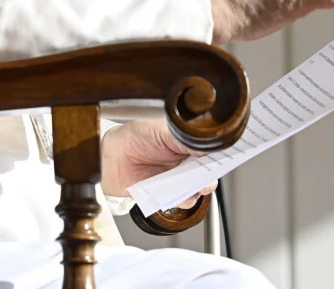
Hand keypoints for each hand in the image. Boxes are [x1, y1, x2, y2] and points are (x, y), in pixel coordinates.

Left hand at [101, 120, 215, 209]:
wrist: (111, 157)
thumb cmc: (134, 138)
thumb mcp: (162, 132)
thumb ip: (186, 140)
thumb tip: (208, 145)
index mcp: (187, 143)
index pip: (211, 151)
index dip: (219, 156)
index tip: (223, 159)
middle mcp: (185, 162)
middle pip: (209, 172)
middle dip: (209, 175)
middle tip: (204, 175)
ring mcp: (177, 179)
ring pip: (199, 189)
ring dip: (197, 189)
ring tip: (187, 184)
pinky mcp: (167, 194)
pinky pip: (183, 201)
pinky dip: (182, 199)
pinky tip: (174, 192)